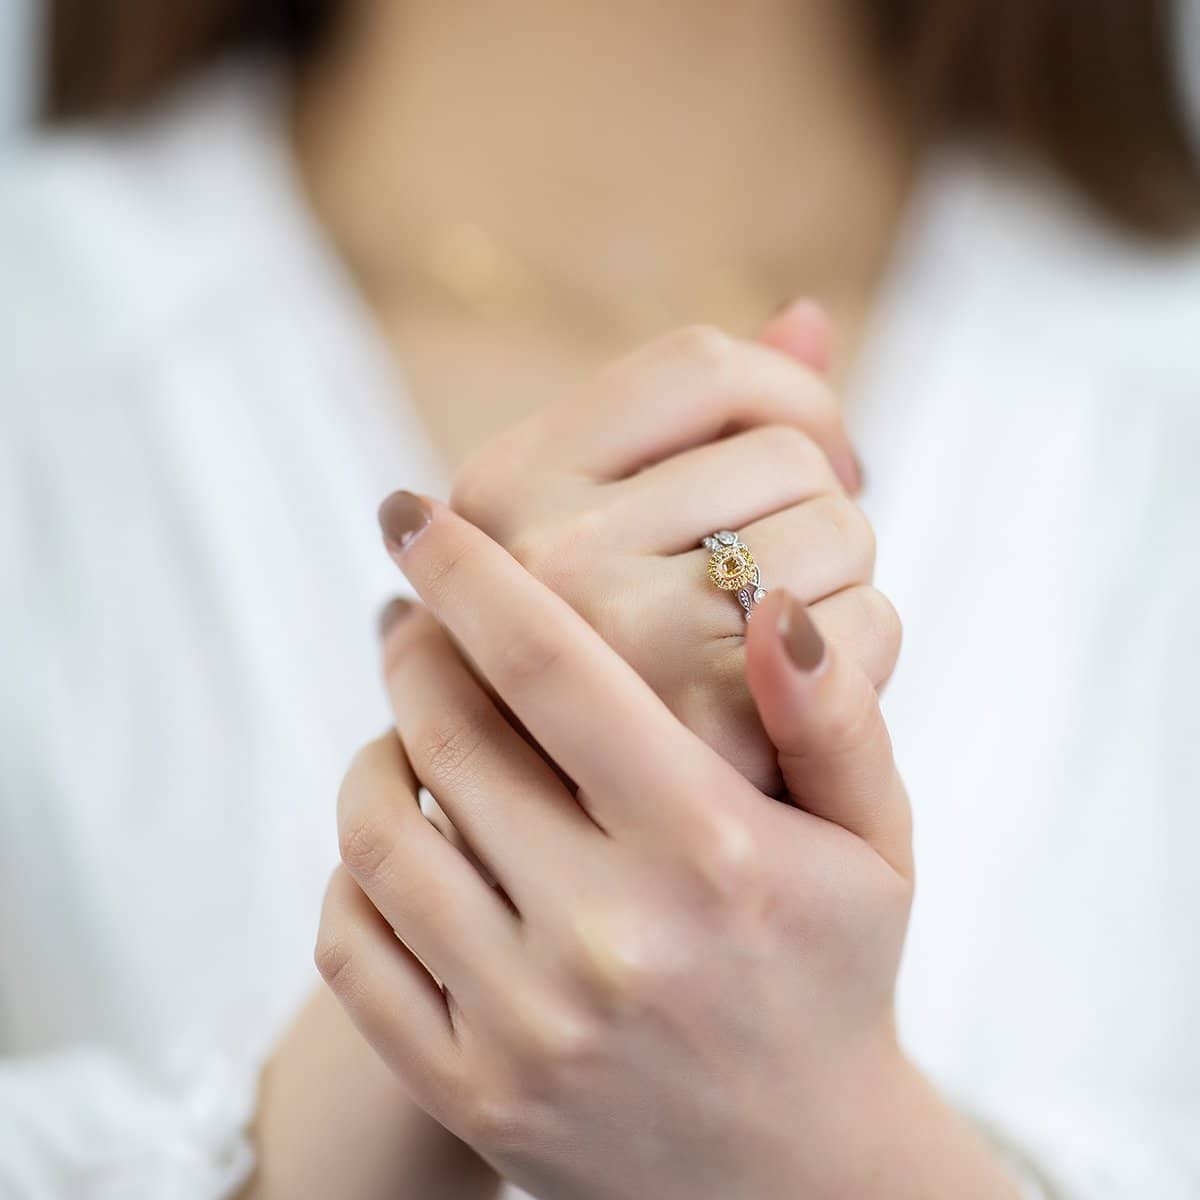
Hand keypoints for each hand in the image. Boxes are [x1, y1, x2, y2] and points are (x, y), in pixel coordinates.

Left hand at [317, 499, 1015, 1199]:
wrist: (795, 1178)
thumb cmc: (831, 974)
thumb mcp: (872, 842)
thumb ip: (833, 715)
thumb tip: (771, 600)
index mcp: (711, 852)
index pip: (552, 670)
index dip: (470, 574)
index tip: (415, 514)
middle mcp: (608, 937)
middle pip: (449, 735)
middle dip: (414, 649)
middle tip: (413, 618)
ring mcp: (526, 1025)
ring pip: (381, 833)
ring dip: (374, 751)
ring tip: (407, 725)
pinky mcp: (470, 1094)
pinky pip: (351, 947)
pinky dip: (354, 869)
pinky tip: (397, 838)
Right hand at [449, 306, 895, 794]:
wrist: (596, 866)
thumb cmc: (610, 683)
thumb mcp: (614, 540)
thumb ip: (707, 427)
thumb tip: (811, 313)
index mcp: (502, 486)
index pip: (702, 364)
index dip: (789, 398)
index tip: (813, 460)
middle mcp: (541, 548)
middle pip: (787, 450)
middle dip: (816, 513)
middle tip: (770, 596)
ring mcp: (615, 630)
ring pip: (837, 528)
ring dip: (838, 588)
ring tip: (769, 654)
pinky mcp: (700, 715)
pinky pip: (862, 629)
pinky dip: (860, 660)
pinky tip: (792, 709)